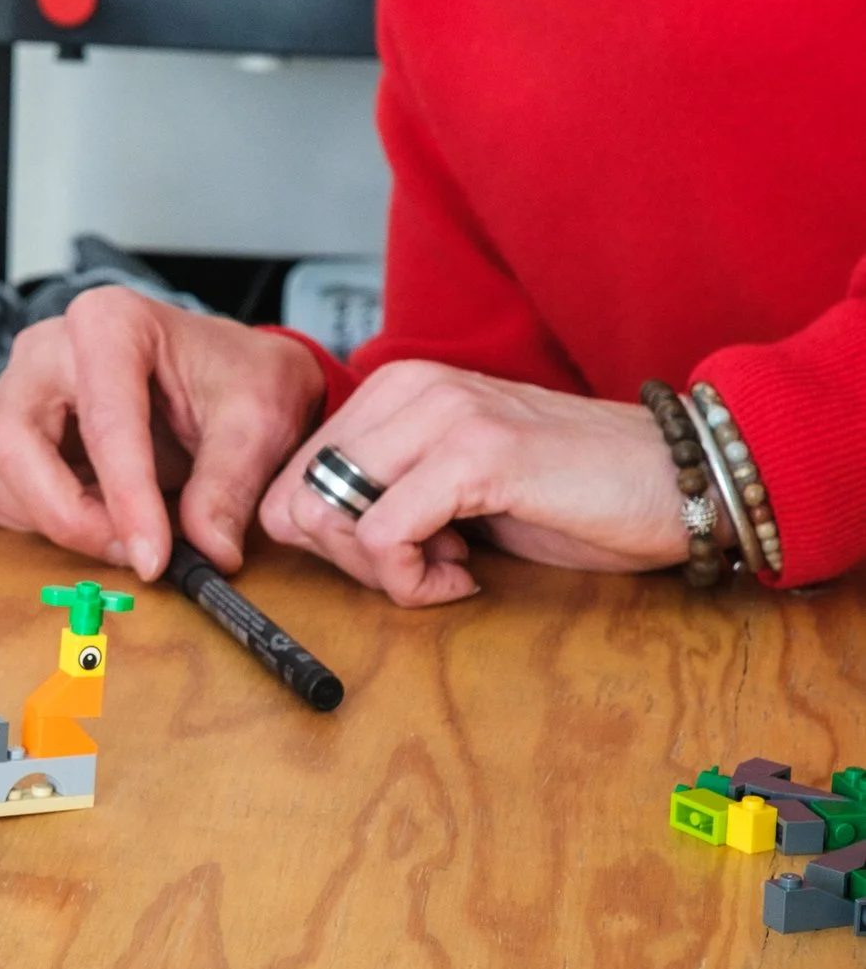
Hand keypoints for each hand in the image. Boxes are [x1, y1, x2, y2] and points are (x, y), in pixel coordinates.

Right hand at [0, 290, 327, 581]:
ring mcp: (16, 386)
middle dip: (68, 515)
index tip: (153, 556)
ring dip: (46, 520)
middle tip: (132, 553)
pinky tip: (85, 515)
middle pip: (14, 443)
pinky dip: (28, 518)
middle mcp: (47, 348)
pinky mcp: (2, 426)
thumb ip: (230, 485)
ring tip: (117, 530)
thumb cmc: (232, 376)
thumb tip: (209, 550)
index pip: (104, 419)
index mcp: (111, 323)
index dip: (127, 499)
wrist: (219, 371)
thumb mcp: (258, 421)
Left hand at [258, 361, 684, 606]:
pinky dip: (412, 582)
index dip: (328, 540)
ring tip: (448, 570)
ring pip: (329, 515)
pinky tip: (465, 579)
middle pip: (297, 499)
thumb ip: (386, 490)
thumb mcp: (457, 483)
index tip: (393, 557)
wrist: (678, 479)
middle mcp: (410, 387)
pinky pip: (383, 537)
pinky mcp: (477, 455)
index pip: (290, 476)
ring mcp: (442, 415)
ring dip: (380, 572)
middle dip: (345, 560)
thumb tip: (307, 530)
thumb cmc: (574, 489)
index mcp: (397, 386)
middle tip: (418, 572)